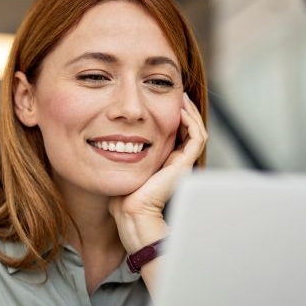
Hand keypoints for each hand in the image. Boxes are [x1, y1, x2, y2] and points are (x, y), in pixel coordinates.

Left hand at [109, 92, 207, 251]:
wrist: (131, 212)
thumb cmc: (121, 194)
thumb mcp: (122, 165)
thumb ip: (123, 153)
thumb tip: (108, 137)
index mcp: (165, 162)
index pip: (176, 133)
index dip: (173, 115)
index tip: (164, 100)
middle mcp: (177, 162)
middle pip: (189, 130)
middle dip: (184, 110)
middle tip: (177, 93)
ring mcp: (183, 163)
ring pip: (196, 131)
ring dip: (190, 112)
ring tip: (181, 97)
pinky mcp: (185, 165)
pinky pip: (197, 138)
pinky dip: (191, 122)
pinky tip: (180, 110)